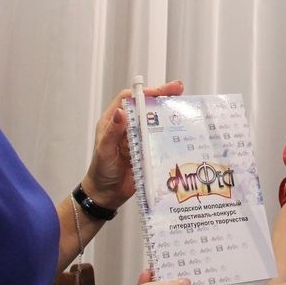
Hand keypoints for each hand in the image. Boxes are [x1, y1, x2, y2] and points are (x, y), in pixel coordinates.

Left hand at [82, 79, 183, 209]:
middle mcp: (128, 127)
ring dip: (169, 112)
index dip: (144, 92)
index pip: (129, 99)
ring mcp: (139, 138)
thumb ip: (112, 132)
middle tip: (179, 90)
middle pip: (145, 106)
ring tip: (184, 107)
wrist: (107, 194)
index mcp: (113, 121)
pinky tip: (183, 130)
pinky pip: (160, 138)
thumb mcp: (105, 151)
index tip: (158, 91)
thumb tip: (121, 112)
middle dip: (162, 96)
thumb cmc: (101, 172)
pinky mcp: (148, 150)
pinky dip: (171, 133)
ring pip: (155, 120)